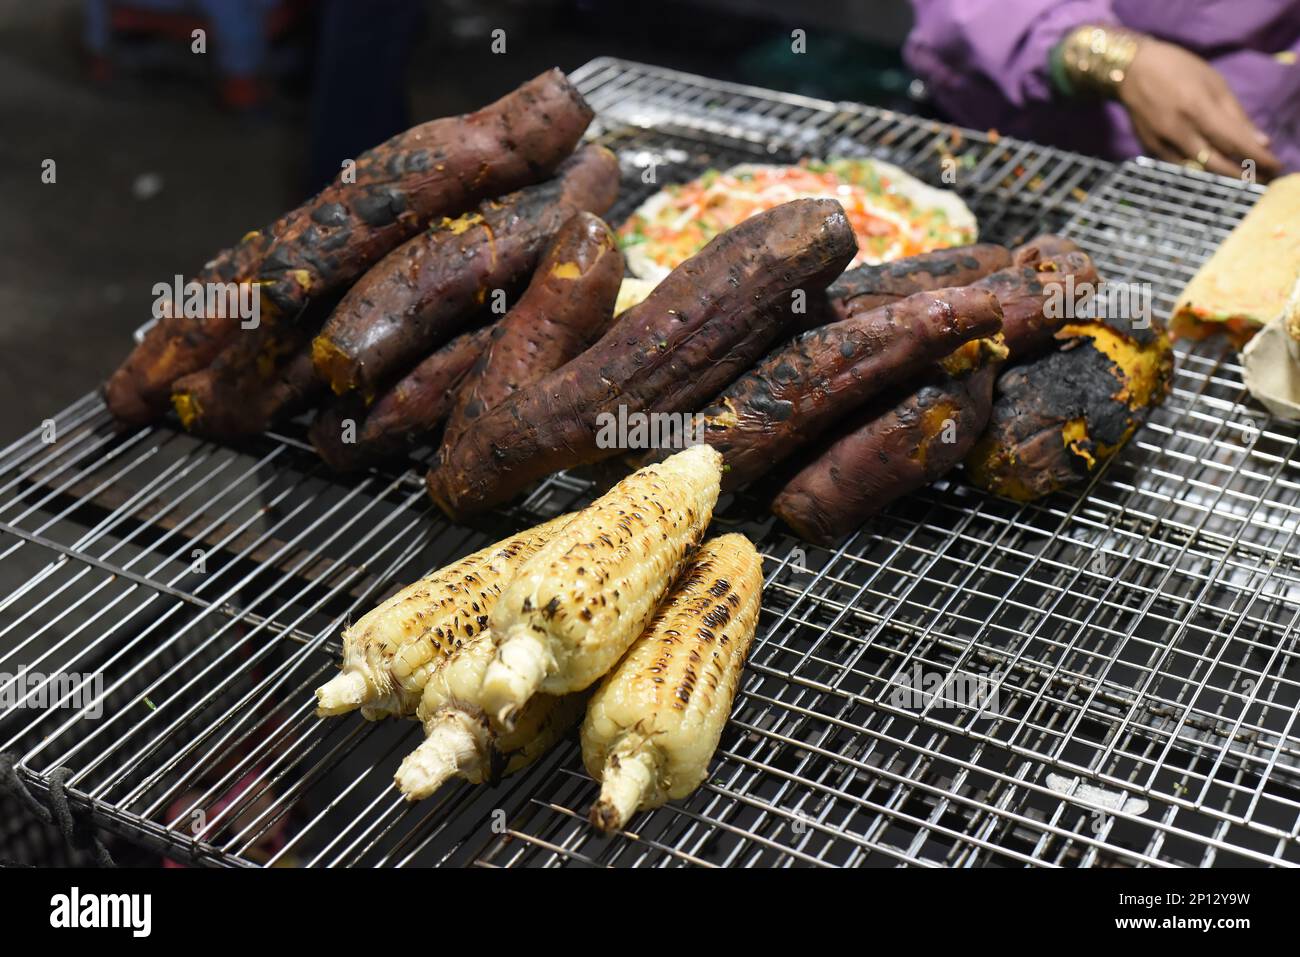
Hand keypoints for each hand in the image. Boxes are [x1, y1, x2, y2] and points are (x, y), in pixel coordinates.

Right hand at [1118, 39, 1281, 179]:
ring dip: (1222, 178)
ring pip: (1197, 170)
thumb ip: (1236, 114)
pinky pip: (1180, 167)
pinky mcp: (1150, 149)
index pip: (1236, 141)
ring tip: (1242, 179)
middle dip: (1243, 176)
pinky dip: (1198, 171)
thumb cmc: (1179, 69)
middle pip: (1217, 164)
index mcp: (1199, 108)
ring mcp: (1162, 143)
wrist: (1131, 71)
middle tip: (1263, 181)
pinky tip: (1211, 171)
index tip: (1276, 167)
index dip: (1259, 158)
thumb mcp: (1213, 83)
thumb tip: (1261, 142)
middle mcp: (1180, 131)